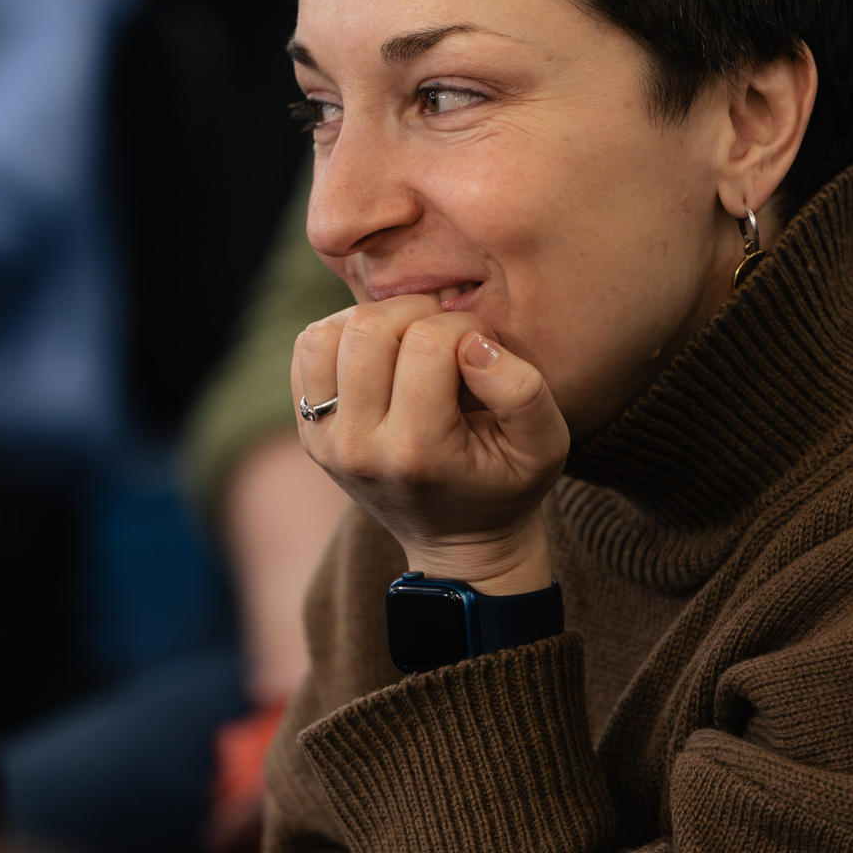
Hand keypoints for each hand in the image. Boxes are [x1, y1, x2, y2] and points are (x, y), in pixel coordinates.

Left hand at [291, 296, 569, 593]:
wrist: (458, 540)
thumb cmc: (506, 484)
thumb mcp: (545, 445)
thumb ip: (522, 390)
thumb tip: (473, 342)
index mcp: (418, 453)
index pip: (427, 344)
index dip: (462, 326)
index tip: (479, 347)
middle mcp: (358, 448)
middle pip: (368, 331)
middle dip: (414, 312)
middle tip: (442, 335)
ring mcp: (324, 441)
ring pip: (322, 336)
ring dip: (370, 321)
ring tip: (406, 341)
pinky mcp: (308, 431)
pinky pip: (307, 352)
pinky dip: (342, 336)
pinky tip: (380, 355)